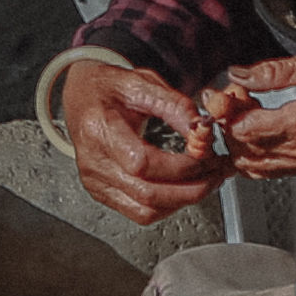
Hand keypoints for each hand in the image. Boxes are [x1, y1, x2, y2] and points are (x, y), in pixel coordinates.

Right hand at [62, 60, 228, 228]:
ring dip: (182, 201)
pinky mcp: (101, 192)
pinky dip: (166, 206)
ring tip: (206, 182)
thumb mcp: (142, 82)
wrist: (79, 95)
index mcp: (99, 129)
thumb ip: (174, 106)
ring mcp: (95, 181)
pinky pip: (138, 212)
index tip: (205, 156)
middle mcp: (93, 161)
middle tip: (216, 174)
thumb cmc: (107, 88)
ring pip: (145, 210)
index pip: (143, 163)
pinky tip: (183, 190)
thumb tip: (202, 131)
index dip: (180, 166)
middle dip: (191, 189)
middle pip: (147, 194)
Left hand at [216, 52, 295, 174]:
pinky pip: (274, 170)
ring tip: (246, 118)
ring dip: (242, 145)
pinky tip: (260, 132)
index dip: (227, 116)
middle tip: (232, 106)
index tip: (223, 99)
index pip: (247, 131)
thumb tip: (237, 75)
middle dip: (230, 130)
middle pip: (246, 152)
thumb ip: (270, 73)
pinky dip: (258, 155)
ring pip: (256, 167)